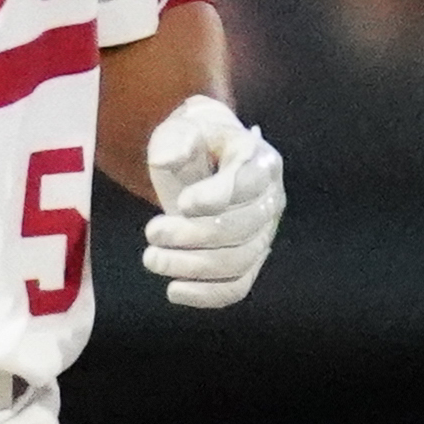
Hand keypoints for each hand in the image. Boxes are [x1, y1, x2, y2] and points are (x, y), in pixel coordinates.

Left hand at [139, 96, 284, 309]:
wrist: (205, 162)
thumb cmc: (194, 144)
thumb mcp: (183, 128)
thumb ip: (177, 138)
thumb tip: (168, 159)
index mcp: (260, 161)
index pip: (247, 184)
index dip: (216, 197)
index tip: (181, 203)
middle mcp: (271, 200)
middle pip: (242, 227)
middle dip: (193, 235)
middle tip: (152, 232)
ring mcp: (264, 235)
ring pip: (237, 261)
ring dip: (192, 266)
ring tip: (152, 259)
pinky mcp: (250, 262)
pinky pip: (236, 287)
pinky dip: (206, 295)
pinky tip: (174, 290)